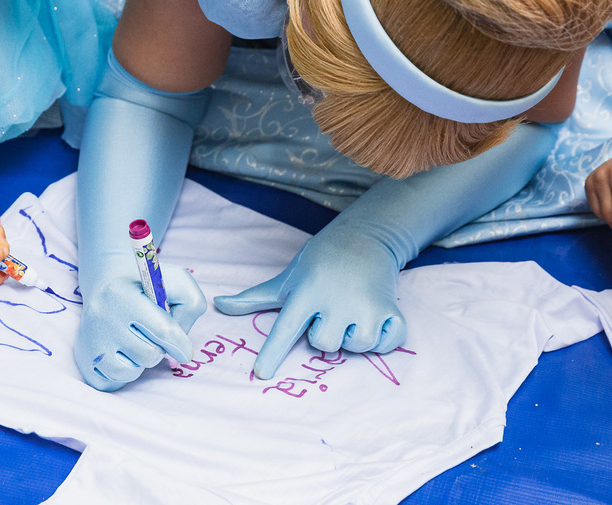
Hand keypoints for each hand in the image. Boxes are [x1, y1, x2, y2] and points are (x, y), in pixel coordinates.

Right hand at [74, 265, 204, 391]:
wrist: (106, 280)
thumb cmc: (146, 284)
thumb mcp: (176, 281)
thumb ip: (189, 306)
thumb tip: (180, 346)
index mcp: (122, 295)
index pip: (161, 329)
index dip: (180, 345)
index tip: (185, 351)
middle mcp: (102, 318)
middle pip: (148, 354)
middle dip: (158, 348)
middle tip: (151, 334)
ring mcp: (90, 340)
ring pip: (130, 372)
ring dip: (140, 362)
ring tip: (136, 343)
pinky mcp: (84, 358)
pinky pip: (112, 383)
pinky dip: (122, 374)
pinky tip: (123, 355)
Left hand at [214, 230, 405, 379]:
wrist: (365, 238)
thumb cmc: (320, 261)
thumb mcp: (288, 277)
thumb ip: (255, 297)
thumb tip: (219, 305)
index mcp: (307, 290)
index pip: (285, 327)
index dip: (272, 351)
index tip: (261, 374)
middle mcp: (336, 299)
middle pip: (323, 344)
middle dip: (325, 334)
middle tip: (330, 310)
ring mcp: (367, 305)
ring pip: (354, 347)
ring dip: (353, 335)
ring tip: (351, 310)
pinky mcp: (392, 312)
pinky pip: (385, 345)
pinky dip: (382, 337)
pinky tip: (374, 316)